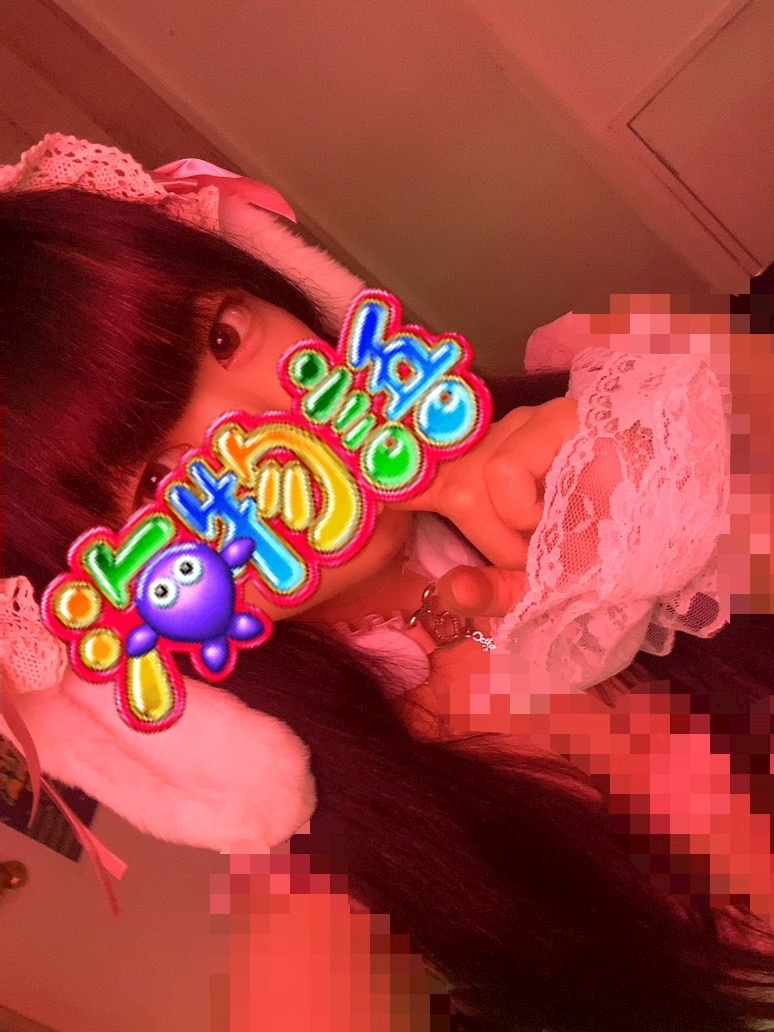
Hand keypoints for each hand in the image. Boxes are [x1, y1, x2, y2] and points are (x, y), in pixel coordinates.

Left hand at [386, 397, 580, 616]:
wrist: (667, 516)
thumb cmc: (596, 545)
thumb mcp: (535, 581)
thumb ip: (491, 590)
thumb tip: (446, 593)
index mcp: (477, 465)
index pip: (409, 475)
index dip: (398, 496)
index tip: (393, 513)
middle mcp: (492, 436)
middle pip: (443, 490)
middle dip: (484, 540)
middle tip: (529, 552)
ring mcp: (518, 423)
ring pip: (468, 486)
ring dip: (506, 533)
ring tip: (549, 534)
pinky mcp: (551, 420)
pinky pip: (500, 478)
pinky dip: (521, 514)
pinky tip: (554, 515)